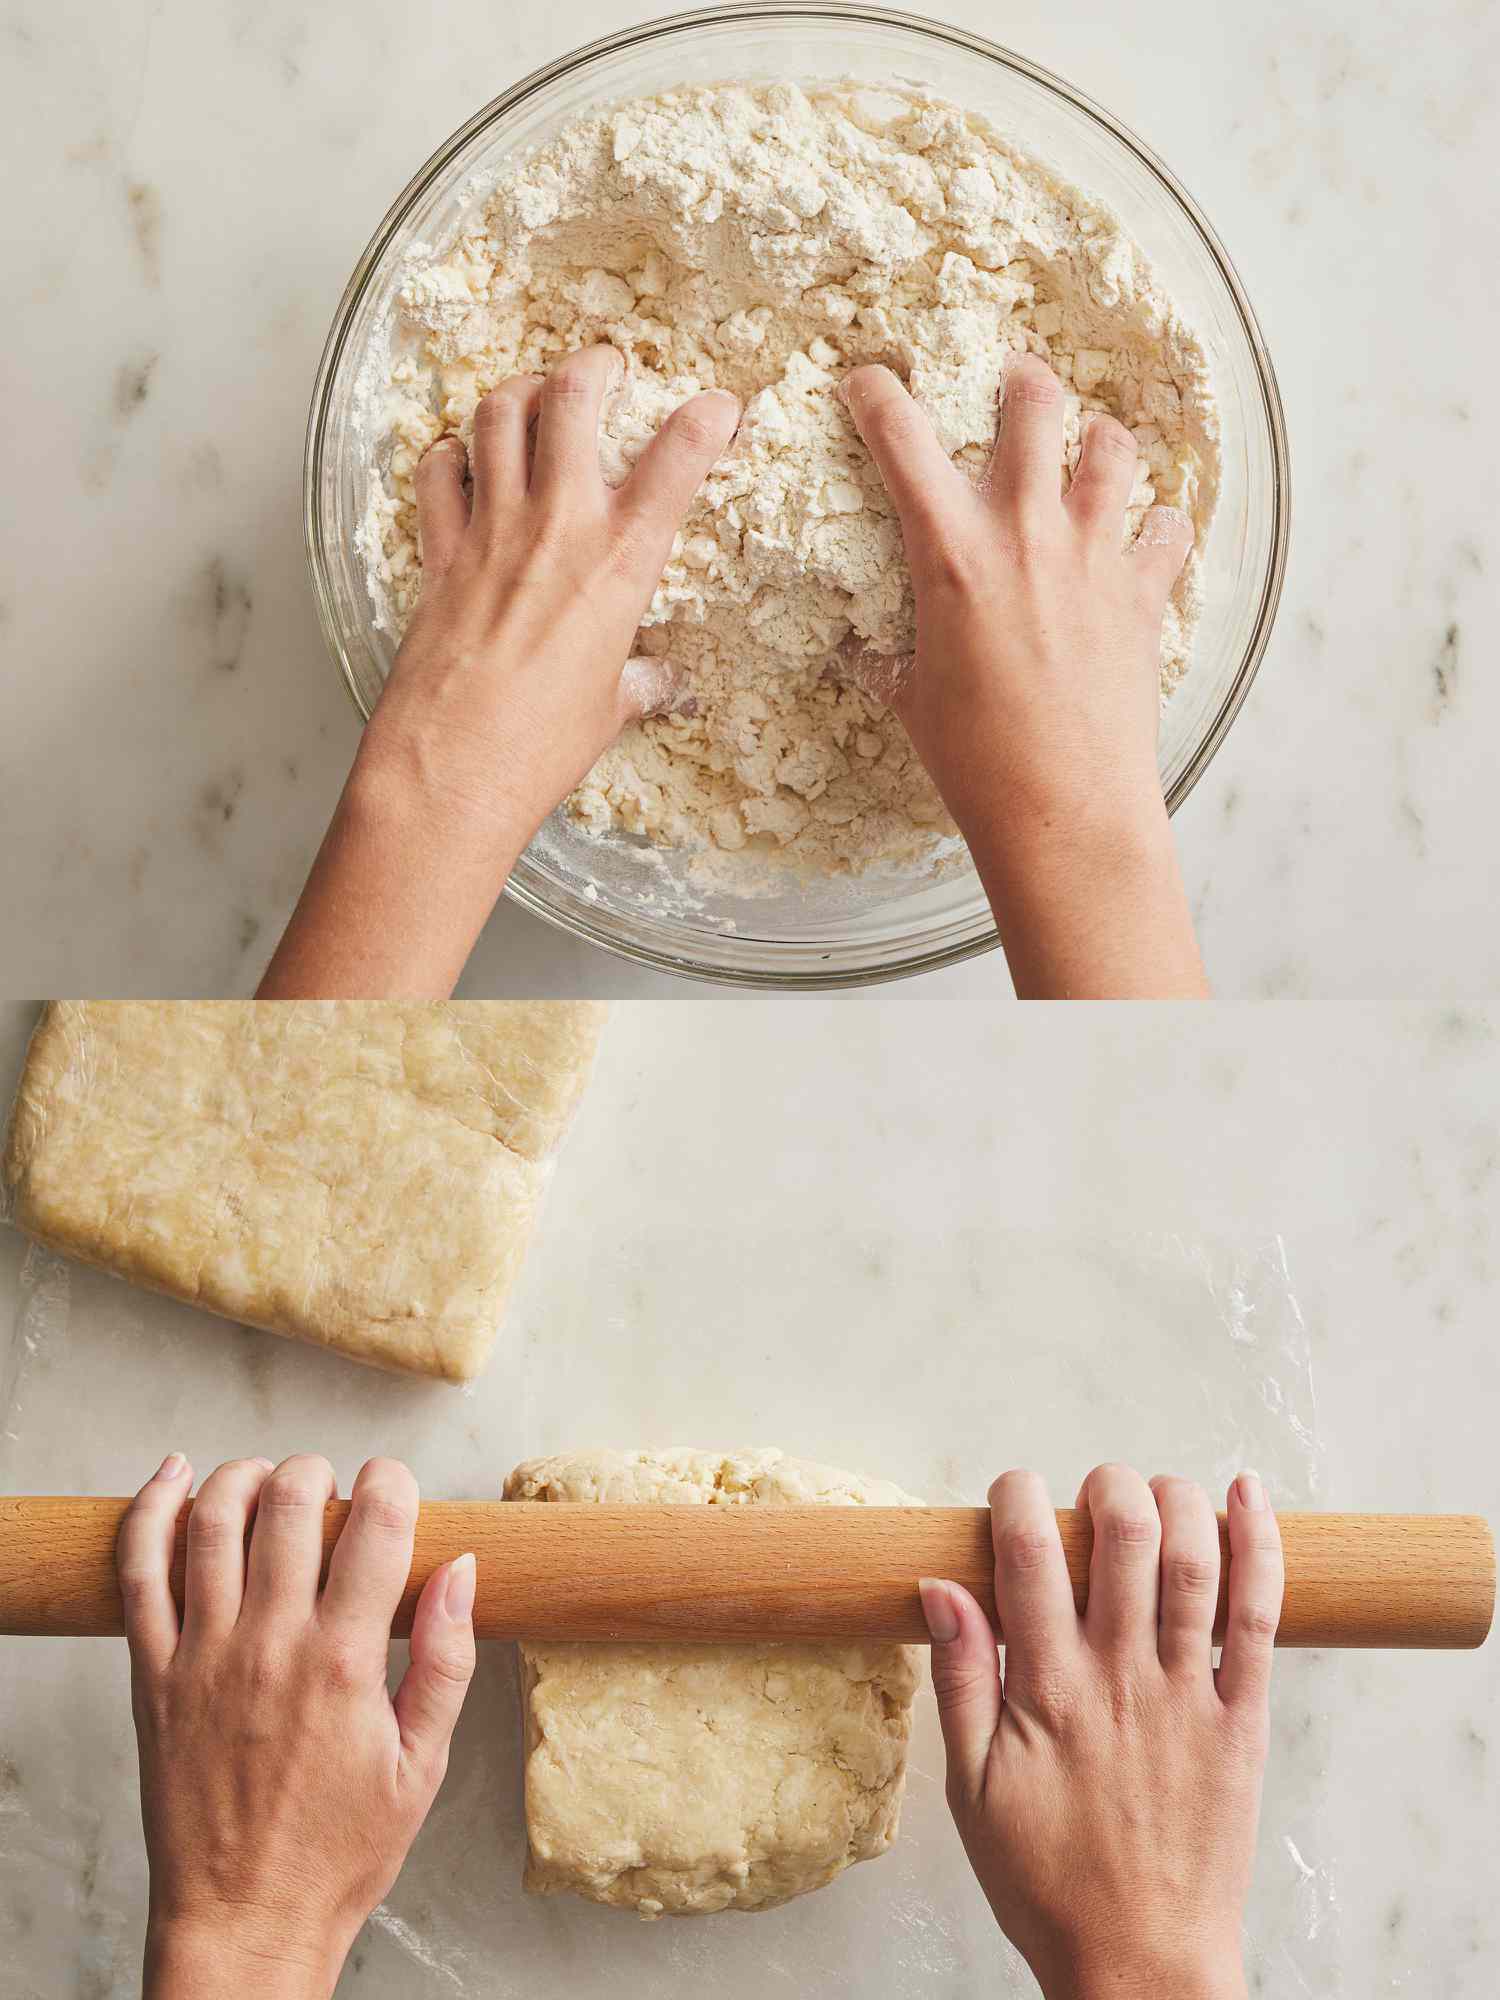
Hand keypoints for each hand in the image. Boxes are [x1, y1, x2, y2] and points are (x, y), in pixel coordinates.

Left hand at [119, 1452, 477, 1999]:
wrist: (243, 1921)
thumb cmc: (336, 1854)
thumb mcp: (423, 1766)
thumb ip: (447, 1660)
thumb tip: (462, 1572)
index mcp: (344, 1663)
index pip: (376, 1526)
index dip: (392, 1482)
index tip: (394, 1482)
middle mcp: (270, 1646)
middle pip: (291, 1502)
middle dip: (319, 1471)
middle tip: (332, 1486)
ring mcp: (202, 1656)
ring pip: (213, 1519)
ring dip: (245, 1475)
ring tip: (268, 1480)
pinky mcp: (152, 1676)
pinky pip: (138, 1571)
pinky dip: (151, 1509)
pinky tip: (173, 1477)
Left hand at [362, 346, 739, 850]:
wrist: (452, 770)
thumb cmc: (539, 749)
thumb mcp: (609, 710)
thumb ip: (637, 682)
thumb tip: (658, 682)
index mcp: (621, 564)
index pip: (678, 462)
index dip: (707, 420)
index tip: (719, 407)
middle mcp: (558, 528)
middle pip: (574, 398)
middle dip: (595, 367)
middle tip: (605, 368)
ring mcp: (490, 531)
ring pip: (498, 413)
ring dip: (519, 391)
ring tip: (533, 396)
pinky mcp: (438, 552)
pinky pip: (437, 473)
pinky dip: (449, 454)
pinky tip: (459, 460)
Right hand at [840, 357, 1207, 997]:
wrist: (1064, 808)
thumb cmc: (976, 762)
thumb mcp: (913, 701)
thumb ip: (891, 658)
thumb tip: (866, 654)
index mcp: (952, 554)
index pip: (902, 440)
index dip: (878, 396)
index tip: (868, 383)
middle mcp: (1027, 534)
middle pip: (1033, 406)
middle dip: (1020, 383)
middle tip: (1014, 388)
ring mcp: (1095, 556)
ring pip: (1112, 447)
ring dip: (1098, 438)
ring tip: (1089, 448)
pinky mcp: (1144, 593)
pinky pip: (1167, 530)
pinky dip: (1158, 525)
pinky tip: (1145, 537)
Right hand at [919, 1465, 1283, 1999]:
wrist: (1142, 1965)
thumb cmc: (1048, 1883)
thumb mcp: (972, 1789)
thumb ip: (960, 1680)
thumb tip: (939, 1588)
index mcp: (1048, 1688)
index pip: (1030, 1554)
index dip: (1018, 1498)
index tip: (1012, 1491)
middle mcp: (1121, 1675)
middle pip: (1123, 1534)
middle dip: (1106, 1485)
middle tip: (1092, 1491)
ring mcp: (1189, 1693)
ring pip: (1194, 1561)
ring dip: (1178, 1500)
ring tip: (1157, 1491)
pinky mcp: (1242, 1718)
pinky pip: (1260, 1616)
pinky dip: (1261, 1546)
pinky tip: (1247, 1496)